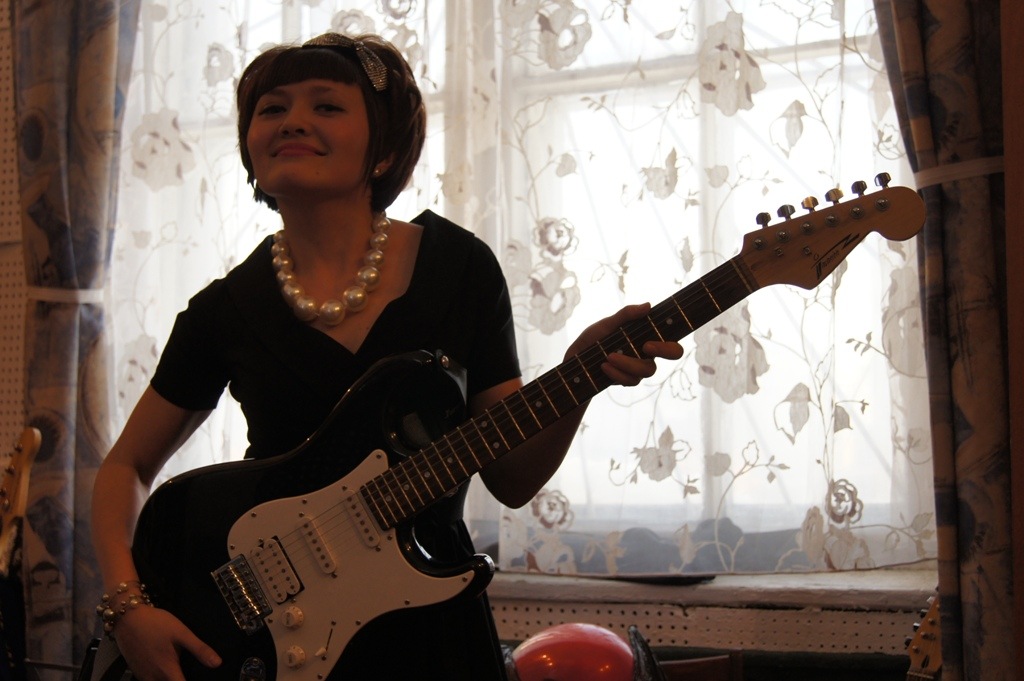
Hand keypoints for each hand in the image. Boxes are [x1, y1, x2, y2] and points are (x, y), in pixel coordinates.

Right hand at [112, 606, 220, 680]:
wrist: (127, 618)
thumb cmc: (156, 624)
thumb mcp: (182, 633)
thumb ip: (199, 649)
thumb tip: (217, 664)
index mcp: (167, 671)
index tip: (203, 680)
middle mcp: (153, 678)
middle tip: (188, 673)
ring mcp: (142, 676)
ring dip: (170, 680)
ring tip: (179, 673)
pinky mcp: (136, 671)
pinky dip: (159, 679)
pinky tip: (166, 671)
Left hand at [566, 303, 682, 385]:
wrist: (575, 360)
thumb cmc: (593, 338)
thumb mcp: (606, 324)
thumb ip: (626, 315)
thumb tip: (648, 306)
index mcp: (647, 334)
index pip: (671, 335)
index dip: (671, 339)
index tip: (649, 343)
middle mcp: (648, 351)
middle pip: (673, 352)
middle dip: (664, 350)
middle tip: (645, 347)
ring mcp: (639, 366)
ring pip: (648, 370)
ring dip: (628, 364)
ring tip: (608, 357)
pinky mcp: (628, 378)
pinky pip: (632, 380)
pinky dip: (617, 373)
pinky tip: (604, 366)